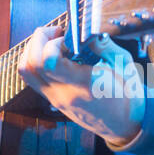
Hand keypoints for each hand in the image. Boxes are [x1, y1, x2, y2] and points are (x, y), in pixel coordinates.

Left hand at [17, 26, 144, 146]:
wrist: (125, 124)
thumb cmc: (127, 93)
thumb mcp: (123, 63)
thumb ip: (103, 44)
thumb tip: (85, 31)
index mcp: (83, 84)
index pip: (48, 61)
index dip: (53, 42)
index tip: (68, 37)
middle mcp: (64, 93)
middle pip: (30, 64)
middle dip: (38, 40)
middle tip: (56, 32)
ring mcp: (55, 99)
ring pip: (26, 71)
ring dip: (32, 50)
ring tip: (51, 42)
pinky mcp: (53, 101)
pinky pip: (32, 79)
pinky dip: (35, 61)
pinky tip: (53, 55)